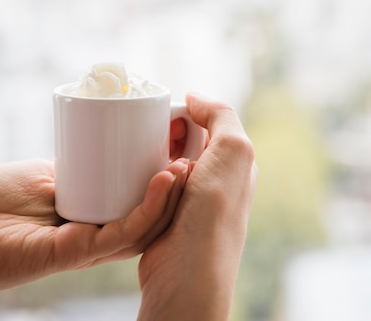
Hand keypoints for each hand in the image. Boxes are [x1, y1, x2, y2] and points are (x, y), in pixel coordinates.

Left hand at [0, 158, 189, 319]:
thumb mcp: (43, 175)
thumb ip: (74, 169)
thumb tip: (104, 146)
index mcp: (92, 215)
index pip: (139, 202)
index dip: (163, 181)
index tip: (182, 151)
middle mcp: (97, 234)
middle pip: (149, 215)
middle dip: (178, 189)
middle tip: (195, 156)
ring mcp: (89, 245)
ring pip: (144, 226)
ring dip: (171, 197)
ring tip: (186, 166)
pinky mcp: (75, 252)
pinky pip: (121, 234)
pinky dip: (148, 209)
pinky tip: (164, 182)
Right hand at [138, 93, 257, 320]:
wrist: (186, 272)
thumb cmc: (213, 215)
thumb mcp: (234, 151)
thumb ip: (223, 116)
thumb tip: (197, 98)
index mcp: (237, 164)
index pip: (213, 124)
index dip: (191, 112)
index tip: (168, 112)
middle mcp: (218, 182)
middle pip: (188, 141)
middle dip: (170, 133)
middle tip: (152, 133)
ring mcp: (191, 202)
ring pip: (166, 163)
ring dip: (154, 156)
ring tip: (143, 156)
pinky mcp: (167, 217)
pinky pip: (151, 187)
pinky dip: (142, 178)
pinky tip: (133, 176)